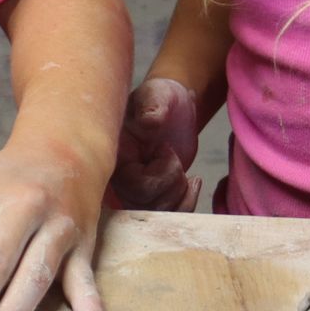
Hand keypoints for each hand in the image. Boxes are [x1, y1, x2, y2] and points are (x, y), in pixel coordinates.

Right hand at [111, 77, 205, 211]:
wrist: (174, 108)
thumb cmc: (162, 98)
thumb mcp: (158, 94)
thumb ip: (152, 106)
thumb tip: (150, 121)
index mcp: (115, 155)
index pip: (132, 185)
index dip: (158, 174)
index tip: (166, 148)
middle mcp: (120, 177)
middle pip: (144, 205)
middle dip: (171, 185)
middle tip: (176, 159)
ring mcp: (135, 190)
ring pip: (156, 214)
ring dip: (180, 195)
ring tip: (185, 171)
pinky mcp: (152, 197)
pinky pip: (167, 216)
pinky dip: (186, 204)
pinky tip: (194, 182)